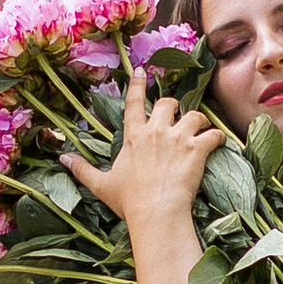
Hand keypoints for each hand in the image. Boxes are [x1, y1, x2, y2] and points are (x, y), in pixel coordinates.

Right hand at [63, 63, 225, 229]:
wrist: (156, 212)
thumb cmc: (129, 201)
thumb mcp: (101, 185)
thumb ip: (82, 170)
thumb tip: (62, 159)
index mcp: (134, 136)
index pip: (134, 102)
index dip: (137, 85)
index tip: (142, 71)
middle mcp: (156, 131)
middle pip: (169, 103)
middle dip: (175, 106)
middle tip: (178, 116)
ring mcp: (179, 138)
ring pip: (195, 115)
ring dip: (200, 119)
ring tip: (202, 127)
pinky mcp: (198, 149)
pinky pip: (214, 134)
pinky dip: (218, 137)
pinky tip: (220, 142)